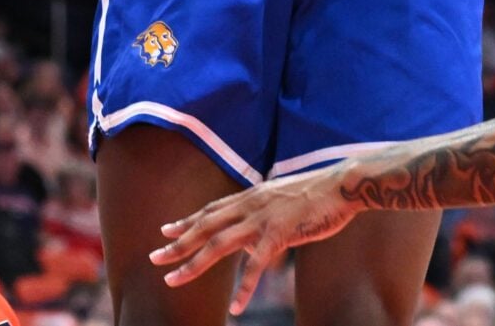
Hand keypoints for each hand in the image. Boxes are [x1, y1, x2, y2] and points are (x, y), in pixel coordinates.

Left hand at [149, 169, 360, 312]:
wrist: (340, 186)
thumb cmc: (315, 196)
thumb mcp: (280, 203)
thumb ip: (261, 221)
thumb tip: (249, 246)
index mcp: (250, 197)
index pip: (210, 209)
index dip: (187, 220)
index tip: (164, 230)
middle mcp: (249, 205)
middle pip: (205, 226)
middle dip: (178, 244)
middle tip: (154, 258)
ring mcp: (261, 219)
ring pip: (219, 244)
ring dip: (194, 264)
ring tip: (173, 280)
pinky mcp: (279, 234)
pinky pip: (256, 266)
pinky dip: (244, 288)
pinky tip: (236, 308)